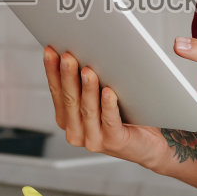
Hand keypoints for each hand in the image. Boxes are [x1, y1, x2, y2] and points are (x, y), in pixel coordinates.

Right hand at [42, 46, 162, 167]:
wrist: (146, 144)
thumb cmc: (123, 117)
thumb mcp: (98, 98)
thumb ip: (87, 83)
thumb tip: (83, 52)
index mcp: (68, 119)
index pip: (56, 92)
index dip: (52, 71)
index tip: (50, 51)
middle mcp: (76, 131)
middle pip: (69, 99)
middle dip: (67, 76)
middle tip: (67, 56)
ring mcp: (94, 138)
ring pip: (88, 109)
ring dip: (87, 89)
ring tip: (88, 71)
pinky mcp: (114, 142)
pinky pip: (110, 121)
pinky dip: (108, 106)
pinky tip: (109, 92)